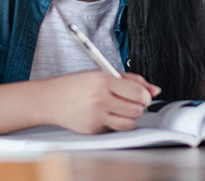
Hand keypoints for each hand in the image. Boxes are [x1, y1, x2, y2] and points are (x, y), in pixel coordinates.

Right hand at [40, 71, 160, 133]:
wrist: (49, 100)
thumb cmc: (75, 85)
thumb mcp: (102, 74)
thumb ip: (131, 80)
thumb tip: (154, 90)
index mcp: (103, 81)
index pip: (137, 92)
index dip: (146, 95)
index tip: (144, 96)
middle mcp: (99, 99)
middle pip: (137, 109)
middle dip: (138, 106)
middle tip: (130, 101)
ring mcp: (95, 117)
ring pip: (129, 123)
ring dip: (129, 117)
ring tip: (120, 109)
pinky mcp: (92, 130)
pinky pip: (114, 129)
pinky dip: (114, 123)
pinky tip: (105, 114)